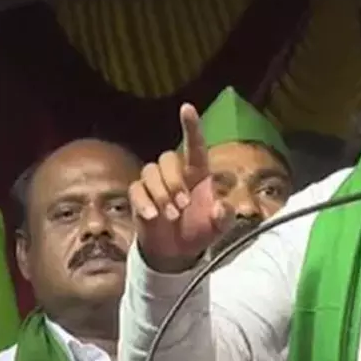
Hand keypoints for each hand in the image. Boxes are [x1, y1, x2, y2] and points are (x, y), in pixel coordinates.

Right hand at [129, 104, 229, 272]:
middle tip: (183, 206)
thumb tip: (220, 207)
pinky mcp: (139, 197)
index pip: (195, 145)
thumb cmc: (201, 231)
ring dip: (161, 193)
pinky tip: (152, 216)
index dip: (191, 126)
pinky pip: (136, 189)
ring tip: (171, 216)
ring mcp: (156, 184)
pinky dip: (144, 202)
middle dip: (174, 182)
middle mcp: (176, 173)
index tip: (186, 108)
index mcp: (198, 173)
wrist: (178, 252)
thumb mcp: (219, 227)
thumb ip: (224, 216)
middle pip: (168, 158)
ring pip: (150, 170)